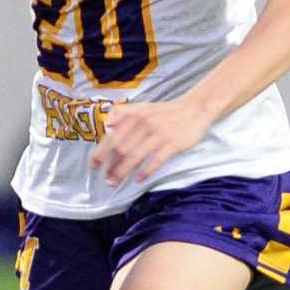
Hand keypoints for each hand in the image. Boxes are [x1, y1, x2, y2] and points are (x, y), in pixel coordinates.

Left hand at [90, 96, 210, 187]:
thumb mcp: (143, 107)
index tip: (94, 165)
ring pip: (135, 156)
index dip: (101, 152)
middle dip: (111, 166)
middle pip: (121, 149)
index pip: (112, 137)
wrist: (195, 109)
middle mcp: (144, 124)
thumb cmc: (165, 112)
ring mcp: (159, 134)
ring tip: (115, 182)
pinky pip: (156, 160)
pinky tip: (138, 180)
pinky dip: (145, 171)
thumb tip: (107, 124)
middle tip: (106, 179)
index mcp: (134, 116)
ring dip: (123, 172)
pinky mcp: (173, 144)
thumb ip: (123, 113)